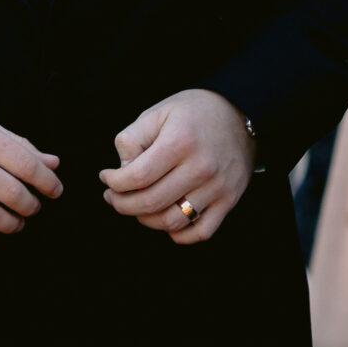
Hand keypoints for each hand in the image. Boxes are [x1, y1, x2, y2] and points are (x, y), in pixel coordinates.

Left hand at [100, 88, 254, 242]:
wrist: (240, 112)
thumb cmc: (192, 112)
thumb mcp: (157, 113)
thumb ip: (132, 140)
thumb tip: (121, 172)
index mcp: (180, 142)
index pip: (137, 177)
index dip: (114, 183)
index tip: (106, 178)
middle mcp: (201, 167)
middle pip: (152, 202)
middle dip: (123, 205)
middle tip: (113, 198)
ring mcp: (218, 187)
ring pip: (173, 221)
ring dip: (146, 220)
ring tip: (136, 207)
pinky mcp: (230, 200)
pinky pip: (201, 232)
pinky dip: (178, 234)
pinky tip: (165, 220)